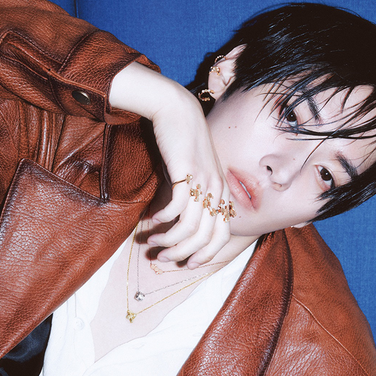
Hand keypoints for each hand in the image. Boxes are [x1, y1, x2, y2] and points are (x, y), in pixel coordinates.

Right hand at [110, 63, 231, 267]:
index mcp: (222, 192)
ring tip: (153, 241)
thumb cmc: (183, 144)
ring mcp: (204, 181)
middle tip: (163, 257)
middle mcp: (217, 189)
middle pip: (206, 237)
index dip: (206, 255)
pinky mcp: (187, 173)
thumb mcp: (194, 173)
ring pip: (192, 227)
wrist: (177, 111)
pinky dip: (165, 219)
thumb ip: (192, 196)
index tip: (187, 264)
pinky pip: (178, 208)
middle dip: (183, 254)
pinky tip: (153, 218)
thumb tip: (177, 221)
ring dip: (171, 240)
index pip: (222, 235)